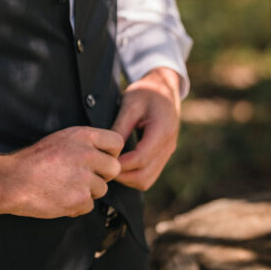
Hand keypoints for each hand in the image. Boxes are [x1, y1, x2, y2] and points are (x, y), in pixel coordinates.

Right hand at [0, 125, 123, 218]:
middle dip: (103, 175)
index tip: (102, 159)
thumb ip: (85, 144)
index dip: (111, 153)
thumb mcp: (61, 139)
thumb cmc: (34, 159)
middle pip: (114, 169)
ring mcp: (84, 178)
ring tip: (66, 186)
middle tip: (85, 177)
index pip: (117, 142)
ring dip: (88, 191)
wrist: (14, 180)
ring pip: (102, 189)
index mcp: (83, 136)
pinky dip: (78, 205)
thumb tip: (106, 154)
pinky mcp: (80, 199)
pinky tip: (61, 197)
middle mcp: (87, 155)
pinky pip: (89, 205)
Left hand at [110, 67, 180, 191]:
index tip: (102, 160)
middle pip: (144, 176)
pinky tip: (120, 165)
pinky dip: (134, 175)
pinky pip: (149, 175)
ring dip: (127, 179)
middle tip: (103, 167)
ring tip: (110, 167)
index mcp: (162, 131)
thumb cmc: (146, 92)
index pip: (140, 158)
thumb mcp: (130, 104)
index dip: (120, 164)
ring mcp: (167, 153)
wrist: (165, 88)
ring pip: (147, 181)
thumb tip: (107, 149)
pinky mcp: (163, 156)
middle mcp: (168, 146)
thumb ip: (120, 127)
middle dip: (122, 176)